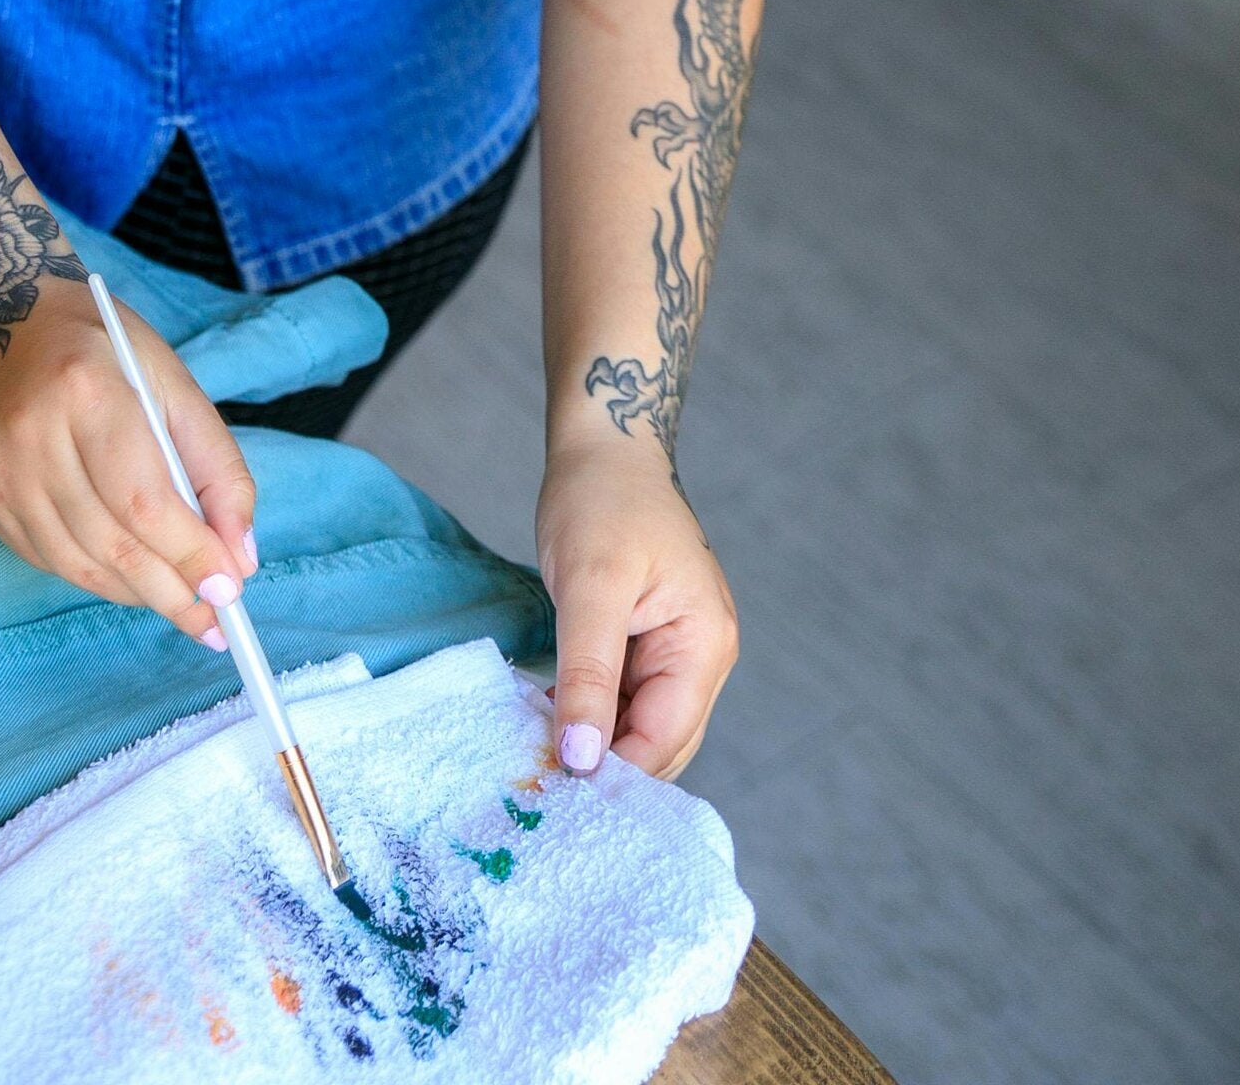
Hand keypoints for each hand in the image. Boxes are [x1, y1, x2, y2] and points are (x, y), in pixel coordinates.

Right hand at [0, 275, 256, 654]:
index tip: (230, 590)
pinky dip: (99, 578)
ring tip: (182, 603)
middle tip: (214, 618)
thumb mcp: (174, 383)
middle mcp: (33, 436)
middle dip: (171, 590)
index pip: (144, 500)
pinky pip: (51, 561)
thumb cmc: (102, 346)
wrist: (3, 321)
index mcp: (88, 390)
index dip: (190, 554)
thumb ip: (216, 468)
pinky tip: (132, 578)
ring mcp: (2, 473)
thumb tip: (240, 558)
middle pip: (112, 542)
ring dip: (138, 593)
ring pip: (79, 563)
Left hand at [536, 431, 737, 780]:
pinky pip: (623, 696)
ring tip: (534, 750)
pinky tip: (546, 714)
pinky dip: (588, 710)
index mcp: (705, 646)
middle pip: (658, 743)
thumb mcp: (589, 588)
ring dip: (593, 740)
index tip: (551, 792)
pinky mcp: (648, 640)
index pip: (663, 740)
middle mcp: (702, 656)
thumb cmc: (602, 501)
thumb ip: (588, 676)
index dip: (612, 771)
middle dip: (604, 764)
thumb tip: (582, 762)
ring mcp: (677, 649)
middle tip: (537, 782)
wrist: (605, 446)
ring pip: (638, 725)